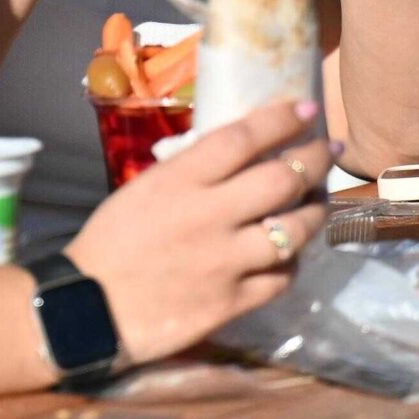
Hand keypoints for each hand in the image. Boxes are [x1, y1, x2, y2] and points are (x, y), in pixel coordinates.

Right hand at [65, 99, 331, 365]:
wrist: (90, 310)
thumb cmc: (110, 243)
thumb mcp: (144, 190)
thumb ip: (191, 172)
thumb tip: (239, 154)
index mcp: (180, 181)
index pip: (243, 138)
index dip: (282, 119)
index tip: (308, 108)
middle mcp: (209, 216)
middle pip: (282, 179)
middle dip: (315, 159)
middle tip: (328, 149)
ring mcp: (226, 261)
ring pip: (295, 230)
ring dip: (315, 211)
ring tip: (319, 201)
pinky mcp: (232, 302)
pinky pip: (281, 277)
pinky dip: (292, 262)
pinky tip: (290, 253)